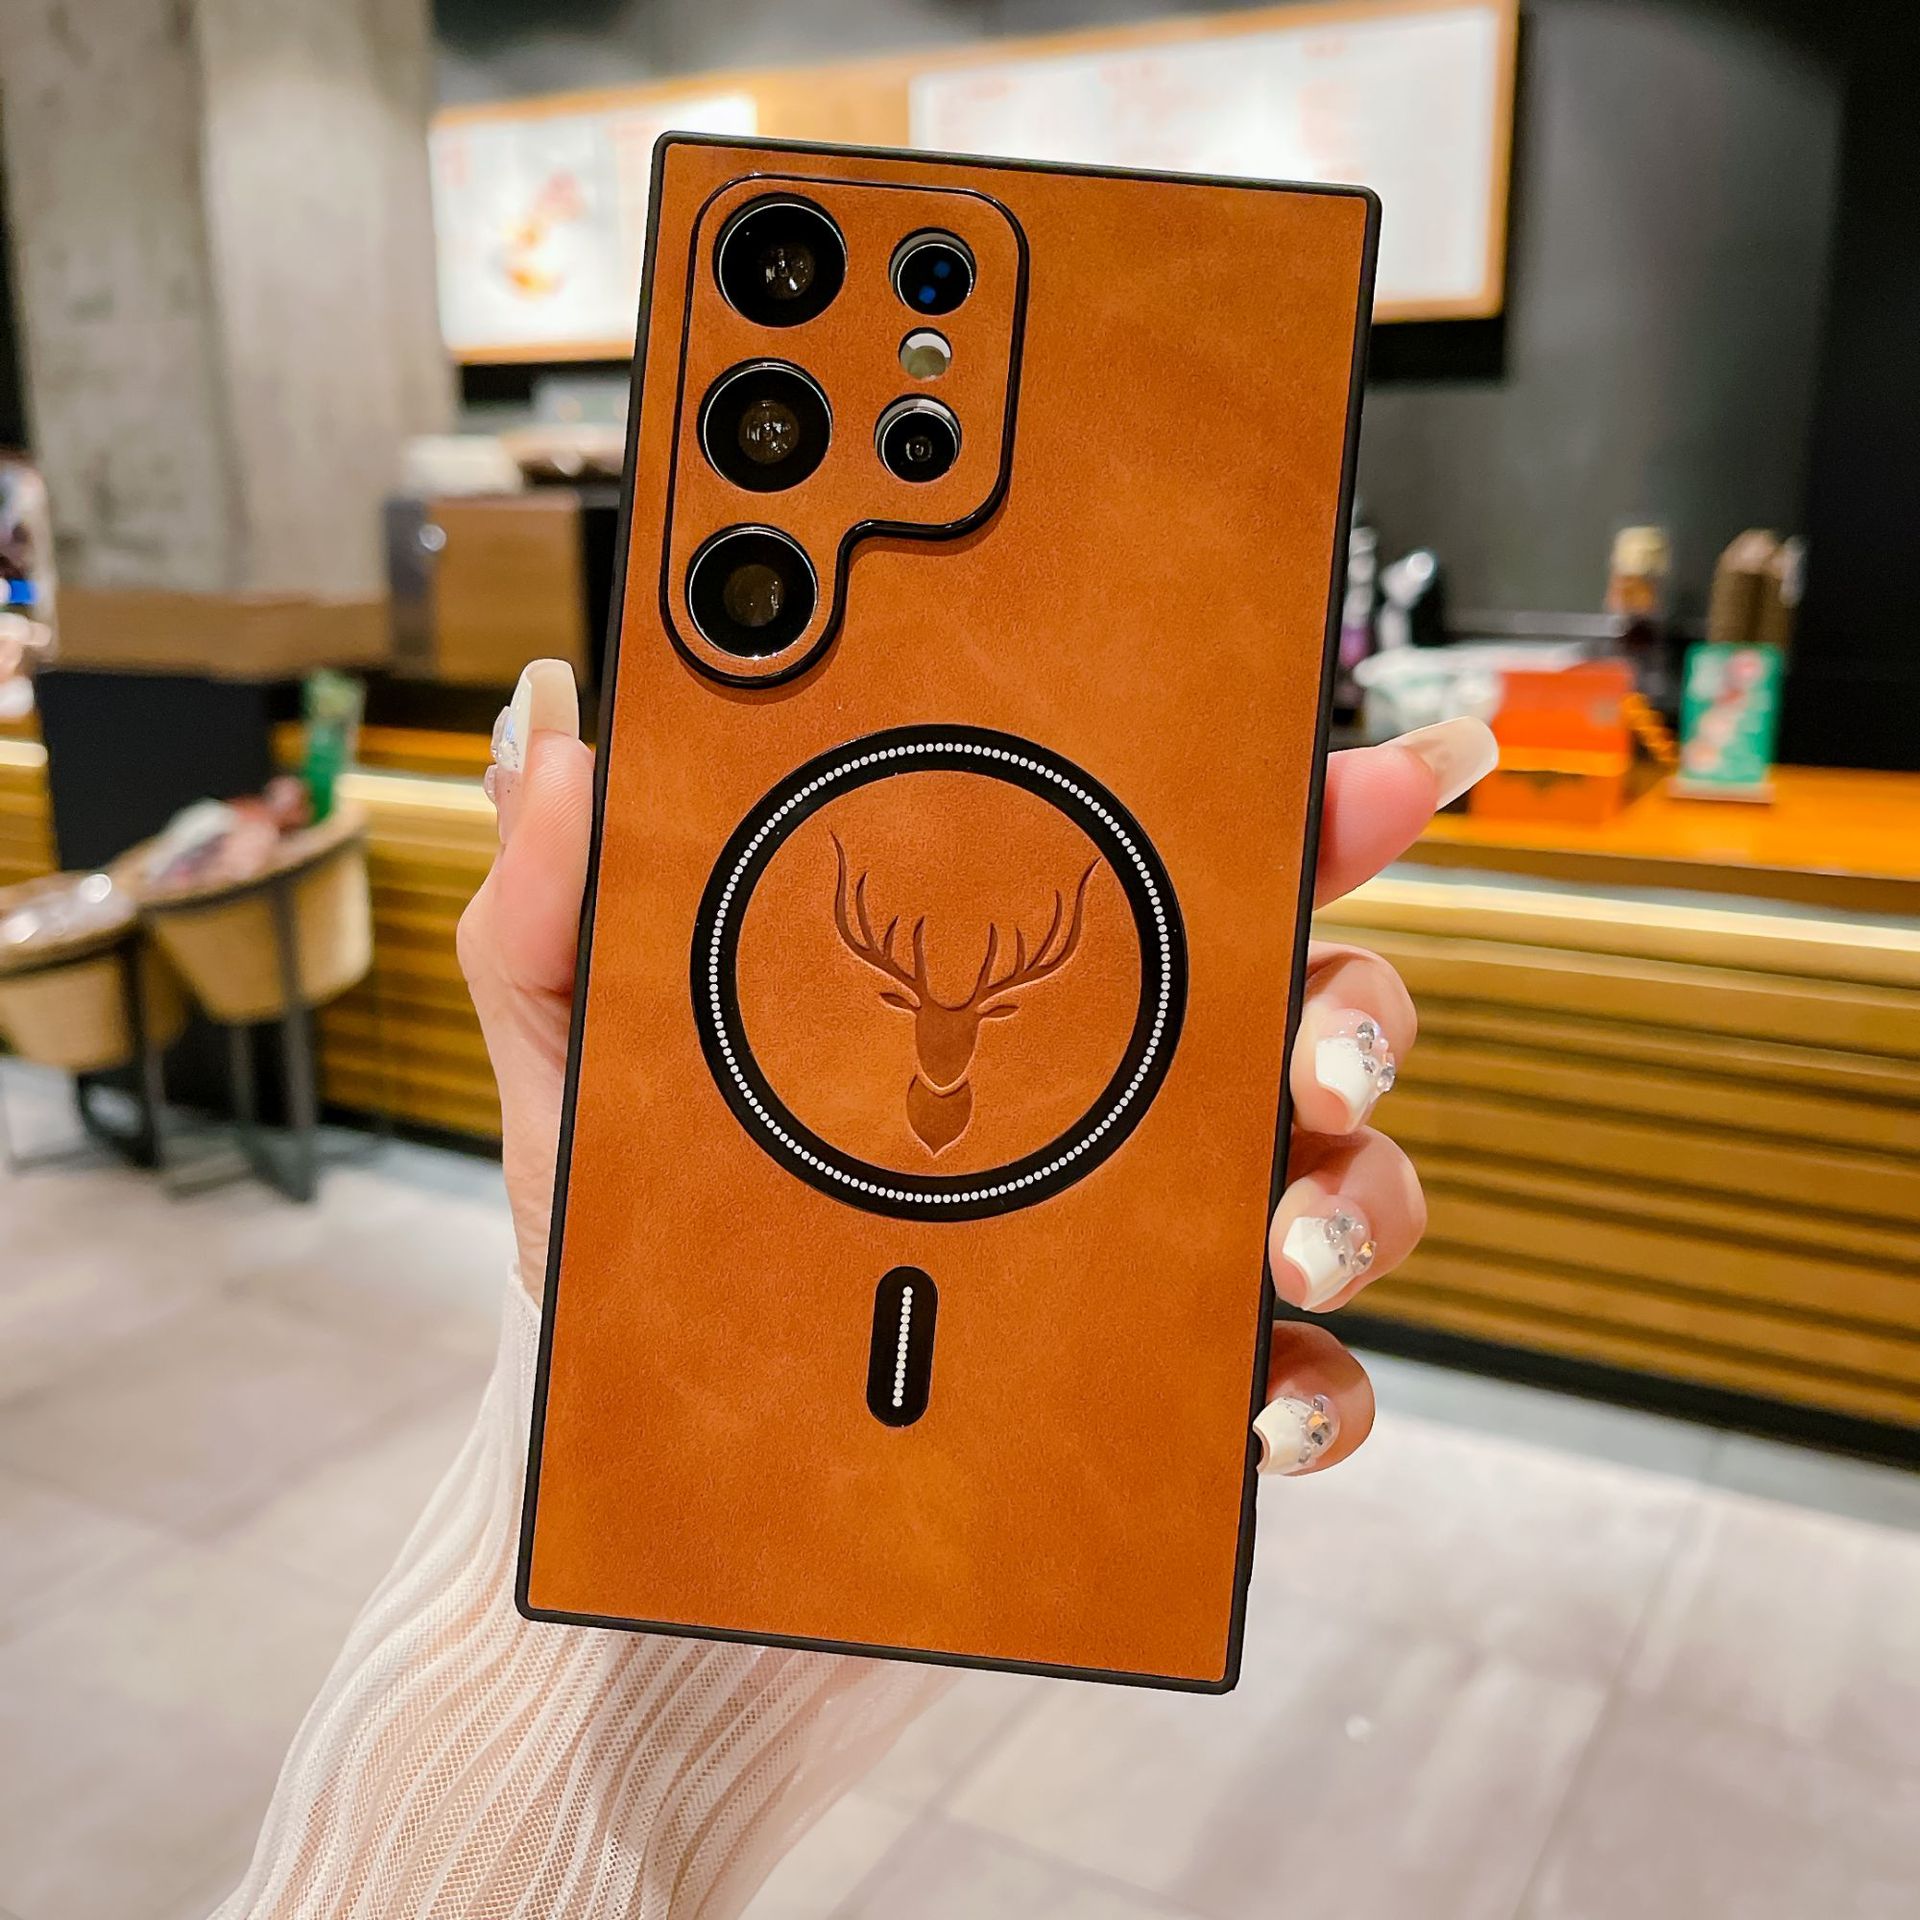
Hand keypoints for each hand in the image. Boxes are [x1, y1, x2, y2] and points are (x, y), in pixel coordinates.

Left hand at [458, 659, 1495, 1476]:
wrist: (646, 1544)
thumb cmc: (639, 1297)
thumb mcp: (579, 1098)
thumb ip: (557, 918)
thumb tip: (551, 737)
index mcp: (1002, 1019)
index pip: (1164, 883)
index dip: (1282, 815)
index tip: (1352, 777)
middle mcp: (1100, 1124)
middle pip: (1296, 1020)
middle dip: (1358, 1006)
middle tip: (1322, 1040)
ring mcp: (1142, 1269)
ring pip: (1335, 1193)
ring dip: (1355, 1201)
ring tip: (1288, 1243)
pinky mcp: (1159, 1417)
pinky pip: (1300, 1393)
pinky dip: (1318, 1395)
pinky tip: (1263, 1410)